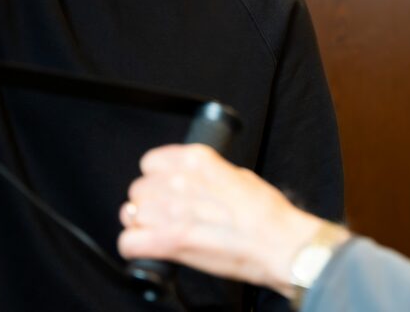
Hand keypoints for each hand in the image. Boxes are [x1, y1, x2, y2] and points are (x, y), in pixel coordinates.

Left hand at [118, 144, 327, 297]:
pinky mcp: (170, 241)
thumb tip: (191, 182)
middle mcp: (179, 181)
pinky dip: (135, 248)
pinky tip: (149, 249)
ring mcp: (172, 211)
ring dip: (142, 225)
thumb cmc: (267, 214)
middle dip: (149, 203)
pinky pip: (129, 243)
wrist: (280, 243)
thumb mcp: (238, 175)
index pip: (150, 163)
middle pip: (138, 189)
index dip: (156, 179)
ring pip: (131, 215)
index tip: (163, 189)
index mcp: (196, 160)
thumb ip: (206, 174)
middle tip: (166, 215)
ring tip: (160, 233)